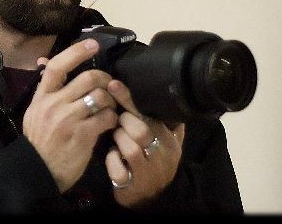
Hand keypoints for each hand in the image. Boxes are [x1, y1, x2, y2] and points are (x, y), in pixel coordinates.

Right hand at [22, 39, 118, 192]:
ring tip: (110, 107)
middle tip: (110, 85)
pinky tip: (110, 123)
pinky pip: (107, 117)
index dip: (77, 52)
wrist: (38, 171)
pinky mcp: (82, 135)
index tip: (93, 44)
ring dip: (111, 100)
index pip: (58, 66)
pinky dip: (113, 118)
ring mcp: (68, 119)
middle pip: (88, 78)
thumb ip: (45, 88)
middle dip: (105, 79)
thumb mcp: (34, 111)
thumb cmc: (40, 141)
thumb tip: (44, 60)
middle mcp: (53, 104)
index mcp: (41, 96)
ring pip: (101, 96)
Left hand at [105, 79, 185, 208]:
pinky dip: (112, 162)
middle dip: (124, 122)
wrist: (152, 197)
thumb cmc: (154, 162)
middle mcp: (163, 155)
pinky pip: (120, 171)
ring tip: (115, 139)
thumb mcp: (166, 143)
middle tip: (117, 121)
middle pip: (142, 130)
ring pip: (131, 149)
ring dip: (118, 140)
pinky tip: (112, 158)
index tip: (113, 85)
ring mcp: (149, 172)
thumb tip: (165, 96)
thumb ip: (166, 123)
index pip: (150, 115)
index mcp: (169, 141)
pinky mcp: (135, 185)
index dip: (129, 100)